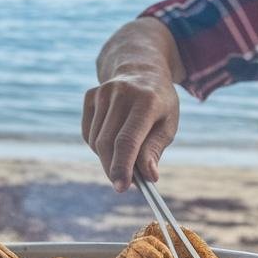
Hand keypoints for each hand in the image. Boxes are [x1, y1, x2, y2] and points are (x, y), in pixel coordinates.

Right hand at [81, 68, 178, 191]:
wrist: (142, 69)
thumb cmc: (159, 104)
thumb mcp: (168, 124)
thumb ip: (155, 149)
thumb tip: (148, 176)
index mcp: (146, 101)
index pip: (128, 140)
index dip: (123, 166)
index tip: (122, 187)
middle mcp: (121, 93)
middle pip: (108, 143)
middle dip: (113, 168)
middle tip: (122, 184)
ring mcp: (102, 92)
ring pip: (96, 140)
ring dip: (108, 158)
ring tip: (124, 157)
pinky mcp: (90, 95)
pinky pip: (88, 133)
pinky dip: (98, 146)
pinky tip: (113, 139)